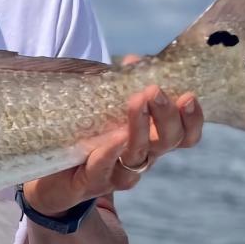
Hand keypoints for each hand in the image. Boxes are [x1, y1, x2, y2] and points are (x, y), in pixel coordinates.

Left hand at [24, 55, 203, 214]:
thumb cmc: (85, 136)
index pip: (184, 136)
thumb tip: (135, 60)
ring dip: (140, 127)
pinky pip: (104, 169)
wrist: (51, 175)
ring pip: (139, 155)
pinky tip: (114, 137)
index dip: (193, 120)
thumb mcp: (105, 108)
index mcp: (150, 140)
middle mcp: (140, 158)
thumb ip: (122, 86)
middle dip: (166, 115)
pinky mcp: (91, 183)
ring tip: (136, 101)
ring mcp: (117, 173)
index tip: (189, 96)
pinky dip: (110, 151)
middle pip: (167, 142)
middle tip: (155, 91)